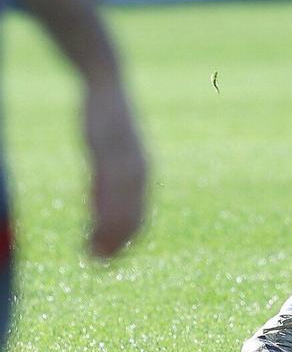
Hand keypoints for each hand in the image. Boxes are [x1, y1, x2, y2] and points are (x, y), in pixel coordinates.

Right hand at [82, 78, 145, 258]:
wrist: (107, 87)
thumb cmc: (107, 122)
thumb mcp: (108, 156)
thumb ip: (107, 182)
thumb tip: (100, 210)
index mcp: (142, 172)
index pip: (140, 214)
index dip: (127, 239)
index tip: (111, 259)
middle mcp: (139, 169)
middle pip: (132, 214)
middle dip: (117, 242)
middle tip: (99, 265)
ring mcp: (125, 159)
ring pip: (120, 204)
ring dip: (107, 233)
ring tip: (92, 254)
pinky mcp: (108, 149)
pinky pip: (106, 184)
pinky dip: (100, 207)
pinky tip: (89, 222)